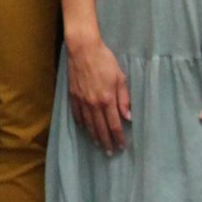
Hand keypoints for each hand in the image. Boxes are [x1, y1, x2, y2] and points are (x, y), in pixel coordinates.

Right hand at [63, 33, 131, 151]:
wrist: (83, 49)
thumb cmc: (104, 60)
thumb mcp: (120, 77)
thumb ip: (124, 98)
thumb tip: (128, 117)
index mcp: (108, 99)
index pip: (114, 124)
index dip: (118, 137)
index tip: (121, 146)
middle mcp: (94, 103)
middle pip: (101, 128)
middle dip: (106, 141)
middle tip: (109, 152)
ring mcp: (82, 100)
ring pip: (88, 123)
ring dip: (94, 135)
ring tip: (98, 144)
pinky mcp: (73, 95)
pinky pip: (77, 114)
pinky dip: (81, 123)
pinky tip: (84, 128)